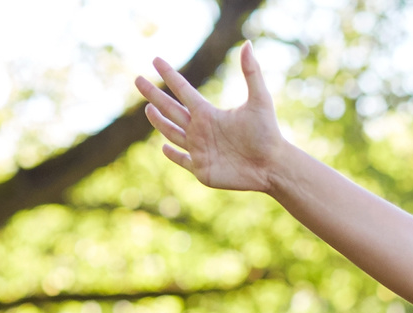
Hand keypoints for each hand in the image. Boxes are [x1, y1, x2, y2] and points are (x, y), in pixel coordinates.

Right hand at [136, 42, 284, 192]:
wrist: (273, 166)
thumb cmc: (268, 134)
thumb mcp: (259, 100)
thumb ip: (252, 73)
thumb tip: (248, 44)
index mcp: (209, 114)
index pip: (184, 91)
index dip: (170, 75)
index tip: (156, 60)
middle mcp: (201, 130)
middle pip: (171, 109)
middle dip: (154, 94)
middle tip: (138, 79)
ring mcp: (200, 150)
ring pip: (172, 133)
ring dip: (159, 122)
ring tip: (148, 108)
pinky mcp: (202, 169)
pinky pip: (183, 161)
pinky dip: (172, 155)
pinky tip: (163, 147)